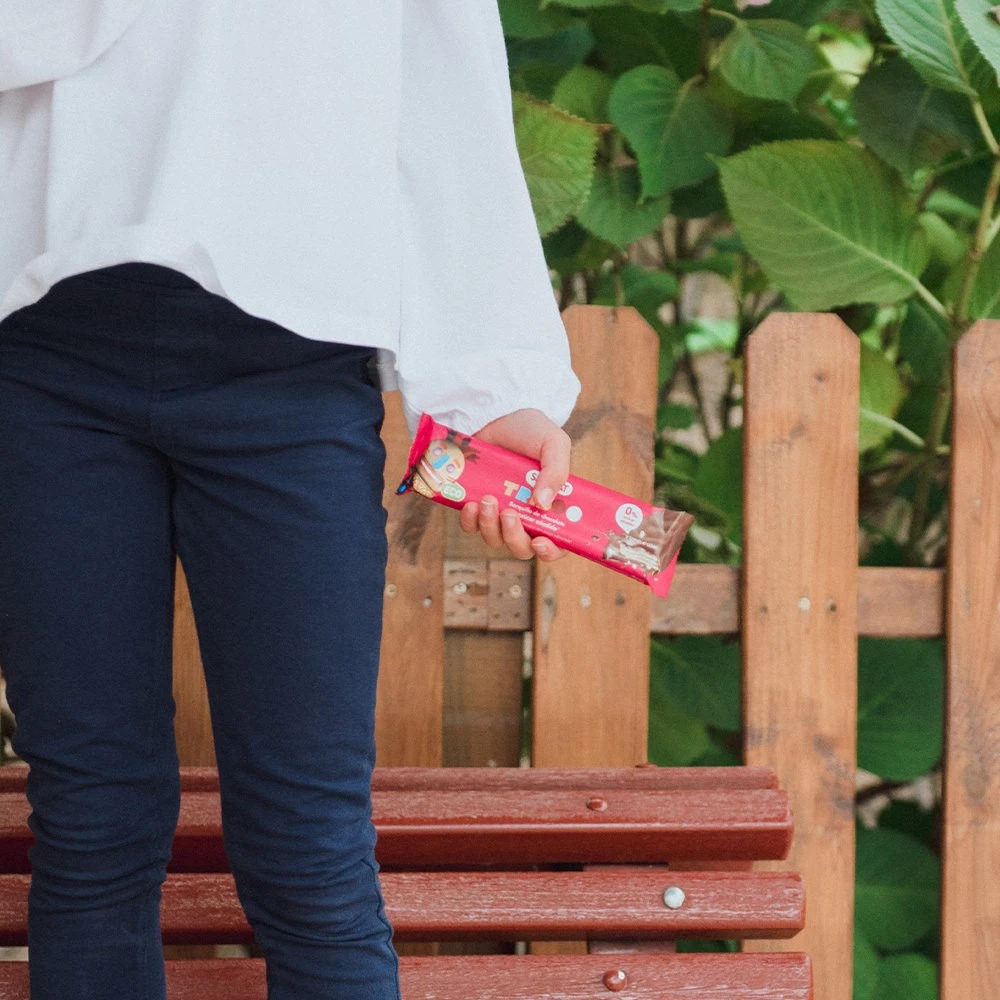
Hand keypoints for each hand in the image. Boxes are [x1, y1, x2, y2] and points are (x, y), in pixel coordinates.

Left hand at [458, 408, 570, 561]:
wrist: (496, 414)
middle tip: (509, 514)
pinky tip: (470, 503)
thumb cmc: (530, 430)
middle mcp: (526, 514)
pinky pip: (470, 526)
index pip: (557, 542)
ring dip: (490, 526)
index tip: (540, 543)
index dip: (551, 551)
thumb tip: (542, 505)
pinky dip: (469, 521)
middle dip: (514, 537)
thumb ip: (556, 472)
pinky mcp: (475, 505)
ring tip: (487, 499)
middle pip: (522, 547)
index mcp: (551, 505)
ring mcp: (499, 511)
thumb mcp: (554, 444)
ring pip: (495, 539)